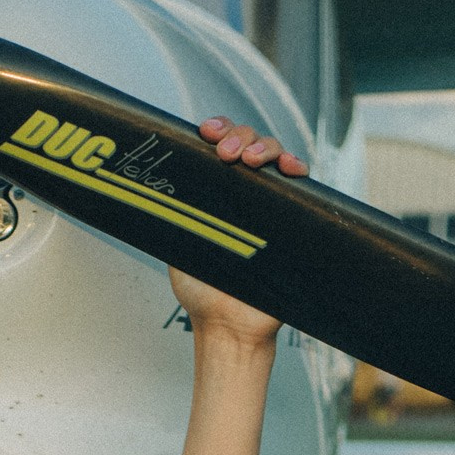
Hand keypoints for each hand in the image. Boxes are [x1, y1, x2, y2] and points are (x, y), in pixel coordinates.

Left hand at [168, 118, 306, 348]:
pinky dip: (297, 168)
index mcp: (215, 193)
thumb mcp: (177, 246)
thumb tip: (154, 187)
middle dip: (238, 136)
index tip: (205, 133)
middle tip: (225, 153)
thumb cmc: (203, 291)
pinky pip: (301, 184)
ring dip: (265, 147)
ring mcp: (270, 202)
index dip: (216, 131)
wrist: (229, 324)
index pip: (219, 146)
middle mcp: (244, 192)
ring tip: (250, 160)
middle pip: (248, 141)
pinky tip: (289, 168)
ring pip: (274, 155)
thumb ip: (173, 217)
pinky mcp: (294, 217)